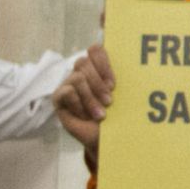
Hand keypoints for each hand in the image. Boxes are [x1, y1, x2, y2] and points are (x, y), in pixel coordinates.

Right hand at [53, 44, 115, 163]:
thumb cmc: (115, 115)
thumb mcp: (122, 96)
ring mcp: (69, 83)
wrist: (105, 139)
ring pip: (77, 77)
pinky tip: (84, 115)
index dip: (104, 63)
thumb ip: (119, 79)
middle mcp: (82, 72)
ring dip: (91, 98)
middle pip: (83, 61)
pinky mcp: (59, 97)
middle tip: (109, 101)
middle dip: (98, 83)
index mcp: (98, 67)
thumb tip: (130, 58)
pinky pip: (67, 92)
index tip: (113, 85)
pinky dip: (79, 104)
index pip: (95, 50)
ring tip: (100, 114)